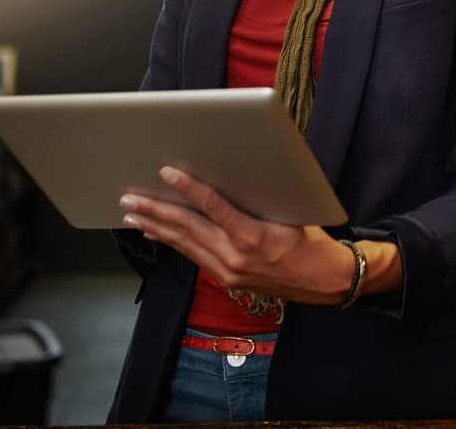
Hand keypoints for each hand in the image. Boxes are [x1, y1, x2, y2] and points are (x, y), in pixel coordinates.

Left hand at [118, 166, 352, 305]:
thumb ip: (259, 200)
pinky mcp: (227, 278)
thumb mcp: (291, 214)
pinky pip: (193, 256)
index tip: (167, 173)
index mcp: (253, 237)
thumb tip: (232, 176)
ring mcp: (228, 271)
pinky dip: (172, 242)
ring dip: (155, 227)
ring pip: (184, 244)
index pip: (213, 207)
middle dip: (155, 211)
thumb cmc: (313, 242)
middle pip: (188, 228)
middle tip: (129, 198)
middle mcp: (235, 257)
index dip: (189, 189)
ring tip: (131, 214)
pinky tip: (156, 233)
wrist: (325, 281)